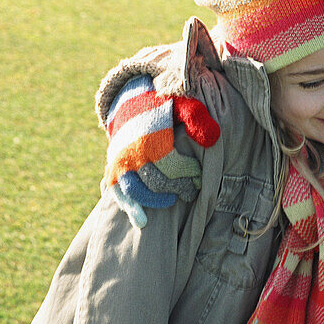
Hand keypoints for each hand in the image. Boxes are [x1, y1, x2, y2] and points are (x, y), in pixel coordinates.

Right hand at [102, 75, 219, 226]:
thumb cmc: (164, 106)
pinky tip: (143, 221)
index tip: (200, 175)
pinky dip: (128, 207)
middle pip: (158, 182)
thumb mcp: (183, 104)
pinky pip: (116, 193)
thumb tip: (212, 139)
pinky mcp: (111, 169)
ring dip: (155, 202)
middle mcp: (133, 152)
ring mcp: (120, 163)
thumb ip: (197, 118)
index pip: (174, 166)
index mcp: (152, 138)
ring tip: (172, 203)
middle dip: (178, 189)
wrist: (131, 102)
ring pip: (135, 191)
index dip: (190, 173)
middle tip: (191, 191)